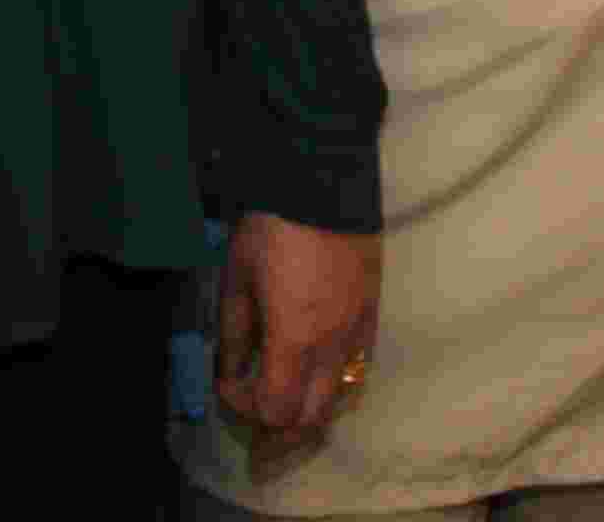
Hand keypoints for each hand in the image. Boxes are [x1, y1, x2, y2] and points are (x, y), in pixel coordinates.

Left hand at [213, 210, 381, 438]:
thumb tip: (232, 370)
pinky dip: (333, 377)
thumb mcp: (238, 277)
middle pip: (311, 417)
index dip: (247, 406)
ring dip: (308, 402)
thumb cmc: (272, 228)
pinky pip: (357, 365)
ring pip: (339, 397)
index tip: (231, 380)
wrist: (324, 185)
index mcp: (294, 339)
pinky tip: (314, 358)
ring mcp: (358, 332)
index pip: (276, 409)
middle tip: (256, 394)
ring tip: (286, 381)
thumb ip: (235, 331)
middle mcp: (332, 347)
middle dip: (279, 418)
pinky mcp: (373, 314)